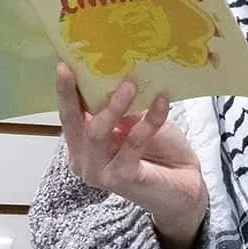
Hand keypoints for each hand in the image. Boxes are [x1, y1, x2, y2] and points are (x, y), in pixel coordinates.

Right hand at [55, 65, 207, 248]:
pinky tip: (161, 103)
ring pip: (96, 134)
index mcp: (82, 145)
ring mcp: (100, 173)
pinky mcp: (122, 179)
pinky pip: (132, 144)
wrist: (185, 183)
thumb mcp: (135, 122)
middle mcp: (84, 161)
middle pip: (72, 125)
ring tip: (130, 85)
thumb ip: (122, 108)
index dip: (65, 92)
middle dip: (69, 95)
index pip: (69, 116)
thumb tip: (116, 75)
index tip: (63, 65)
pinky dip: (148, 121)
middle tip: (73, 69)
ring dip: (113, 107)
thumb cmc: (159, 149)